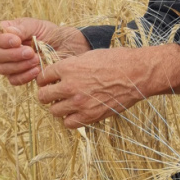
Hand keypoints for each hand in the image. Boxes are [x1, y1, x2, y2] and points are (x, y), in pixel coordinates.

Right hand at [0, 18, 90, 85]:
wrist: (64, 47)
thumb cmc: (49, 33)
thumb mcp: (36, 26)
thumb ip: (22, 28)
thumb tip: (9, 31)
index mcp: (6, 34)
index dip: (2, 41)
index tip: (17, 41)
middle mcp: (4, 49)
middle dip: (12, 55)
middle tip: (30, 52)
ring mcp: (9, 64)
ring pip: (3, 69)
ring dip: (20, 65)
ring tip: (36, 59)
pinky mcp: (18, 76)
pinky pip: (14, 80)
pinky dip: (24, 76)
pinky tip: (37, 70)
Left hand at [35, 47, 155, 128]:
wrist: (136, 74)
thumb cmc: (116, 61)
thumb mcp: (89, 56)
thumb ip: (71, 66)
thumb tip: (59, 73)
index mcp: (68, 68)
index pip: (43, 77)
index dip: (44, 79)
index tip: (48, 81)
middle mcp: (70, 86)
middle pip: (43, 96)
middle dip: (46, 94)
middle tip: (53, 93)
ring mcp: (79, 103)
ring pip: (54, 111)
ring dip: (58, 107)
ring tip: (66, 103)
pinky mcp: (90, 116)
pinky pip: (68, 123)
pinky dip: (70, 119)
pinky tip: (76, 112)